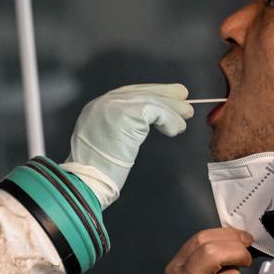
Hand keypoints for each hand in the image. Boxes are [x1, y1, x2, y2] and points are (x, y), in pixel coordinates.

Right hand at [61, 83, 193, 208]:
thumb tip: (149, 120)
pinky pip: (156, 111)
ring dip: (172, 109)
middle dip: (164, 94)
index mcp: (96, 108)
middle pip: (140, 92)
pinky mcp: (127, 114)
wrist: (87, 181)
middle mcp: (103, 103)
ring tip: (186, 116)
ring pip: (151, 100)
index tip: (168, 96)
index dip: (151, 93)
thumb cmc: (97, 172)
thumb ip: (121, 127)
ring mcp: (114, 106)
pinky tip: (176, 129)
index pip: (129, 93)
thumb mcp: (106, 141)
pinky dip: (169, 119)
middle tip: (183, 96)